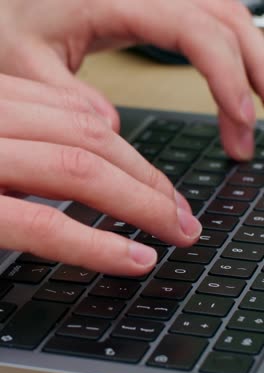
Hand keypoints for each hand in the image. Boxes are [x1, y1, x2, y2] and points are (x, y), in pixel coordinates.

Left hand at [0, 0, 261, 158]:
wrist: (11, 0)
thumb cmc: (13, 25)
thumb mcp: (26, 64)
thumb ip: (65, 96)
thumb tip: (111, 127)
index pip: (195, 29)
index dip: (226, 75)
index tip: (241, 121)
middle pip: (227, 17)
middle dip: (254, 73)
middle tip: (255, 131)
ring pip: (227, 16)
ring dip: (252, 64)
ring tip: (255, 116)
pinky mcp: (158, 6)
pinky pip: (210, 23)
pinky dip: (231, 56)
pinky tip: (235, 86)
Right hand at [0, 73, 200, 274]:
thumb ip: (26, 145)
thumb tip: (92, 155)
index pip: (73, 114)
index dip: (128, 150)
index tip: (156, 181)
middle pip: (89, 138)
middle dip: (147, 178)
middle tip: (181, 213)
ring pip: (80, 170)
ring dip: (140, 204)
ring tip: (174, 232)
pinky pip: (46, 224)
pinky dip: (97, 245)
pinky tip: (134, 258)